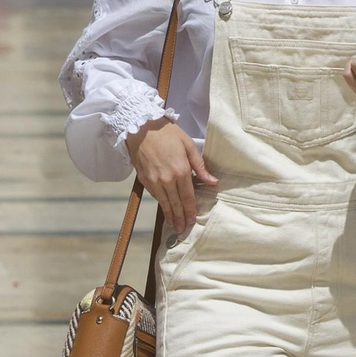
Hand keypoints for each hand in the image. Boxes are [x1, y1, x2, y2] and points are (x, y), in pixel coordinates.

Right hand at [126, 117, 216, 234]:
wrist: (142, 127)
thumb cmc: (167, 133)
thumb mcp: (188, 145)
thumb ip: (200, 166)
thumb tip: (213, 181)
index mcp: (181, 170)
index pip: (187, 196)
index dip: (190, 210)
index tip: (192, 220)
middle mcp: (167, 179)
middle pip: (175, 203)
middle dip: (180, 218)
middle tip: (183, 229)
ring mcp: (154, 181)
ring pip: (164, 203)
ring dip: (170, 215)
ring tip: (174, 226)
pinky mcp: (144, 180)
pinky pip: (155, 196)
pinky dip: (160, 204)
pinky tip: (164, 209)